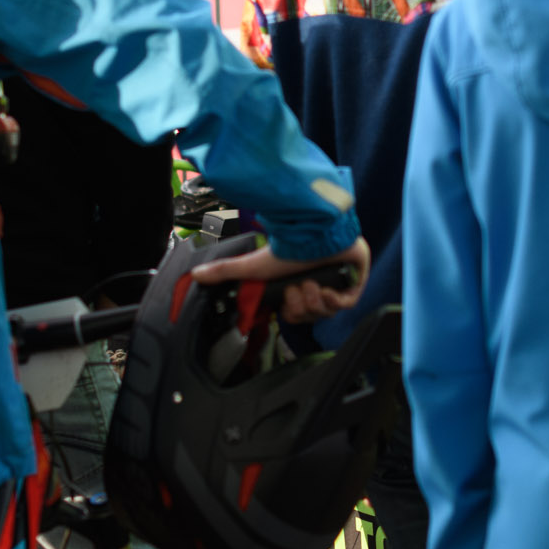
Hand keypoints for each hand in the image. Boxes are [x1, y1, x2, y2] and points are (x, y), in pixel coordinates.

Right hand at [191, 237, 370, 323]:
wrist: (315, 233)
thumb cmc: (288, 248)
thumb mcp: (254, 265)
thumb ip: (226, 271)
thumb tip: (195, 275)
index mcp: (298, 286)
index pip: (296, 314)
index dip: (291, 313)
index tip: (285, 302)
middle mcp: (318, 286)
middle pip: (310, 316)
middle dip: (301, 304)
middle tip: (297, 287)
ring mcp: (338, 285)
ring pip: (326, 311)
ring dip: (315, 299)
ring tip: (311, 281)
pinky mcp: (354, 283)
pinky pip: (345, 305)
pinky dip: (335, 300)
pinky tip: (326, 287)